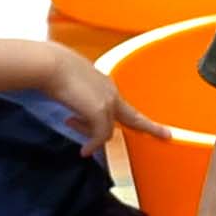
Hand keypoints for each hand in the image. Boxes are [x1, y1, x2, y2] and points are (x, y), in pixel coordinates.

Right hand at [42, 44, 170, 154]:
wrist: (49, 64)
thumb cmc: (52, 69)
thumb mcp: (69, 84)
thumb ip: (77, 97)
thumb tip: (74, 113)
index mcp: (104, 84)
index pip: (120, 104)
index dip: (129, 116)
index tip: (138, 122)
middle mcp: (110, 91)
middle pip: (134, 116)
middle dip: (151, 127)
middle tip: (166, 135)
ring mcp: (107, 101)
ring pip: (108, 130)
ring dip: (92, 138)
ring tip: (82, 145)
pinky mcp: (100, 111)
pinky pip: (100, 136)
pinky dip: (92, 144)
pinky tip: (85, 151)